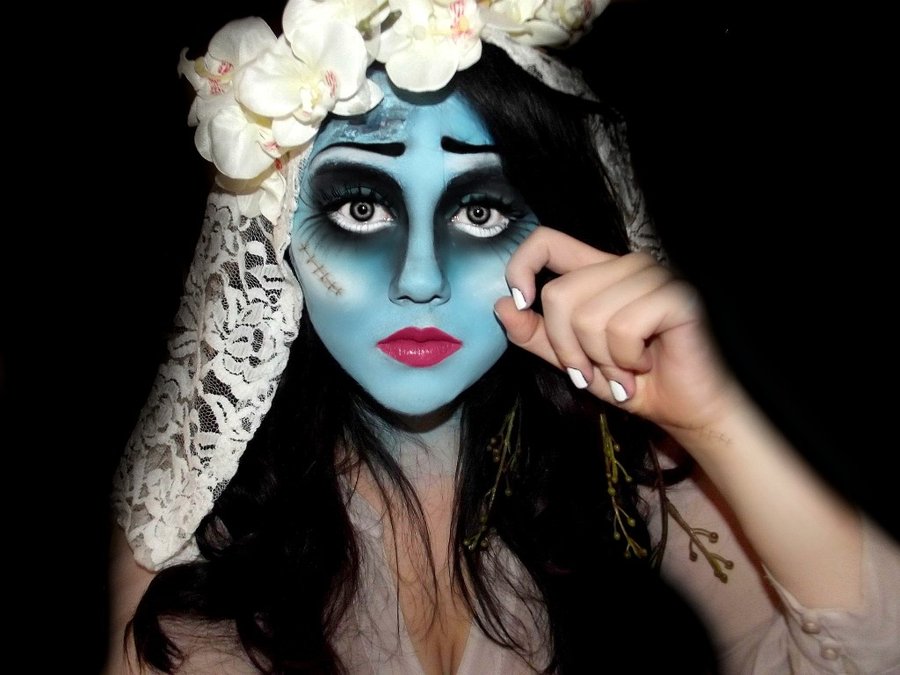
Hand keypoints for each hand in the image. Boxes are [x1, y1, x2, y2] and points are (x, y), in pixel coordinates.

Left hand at [494, 226, 741, 437]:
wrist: (686, 411)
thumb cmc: (632, 382)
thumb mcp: (572, 360)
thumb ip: (535, 335)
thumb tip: (501, 306)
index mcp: (599, 272)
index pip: (546, 242)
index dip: (521, 267)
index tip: (521, 303)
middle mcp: (626, 265)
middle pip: (559, 294)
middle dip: (569, 348)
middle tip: (596, 371)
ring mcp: (655, 276)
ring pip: (588, 316)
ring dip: (602, 360)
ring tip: (626, 372)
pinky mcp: (678, 295)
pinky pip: (622, 328)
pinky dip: (626, 360)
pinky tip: (646, 365)